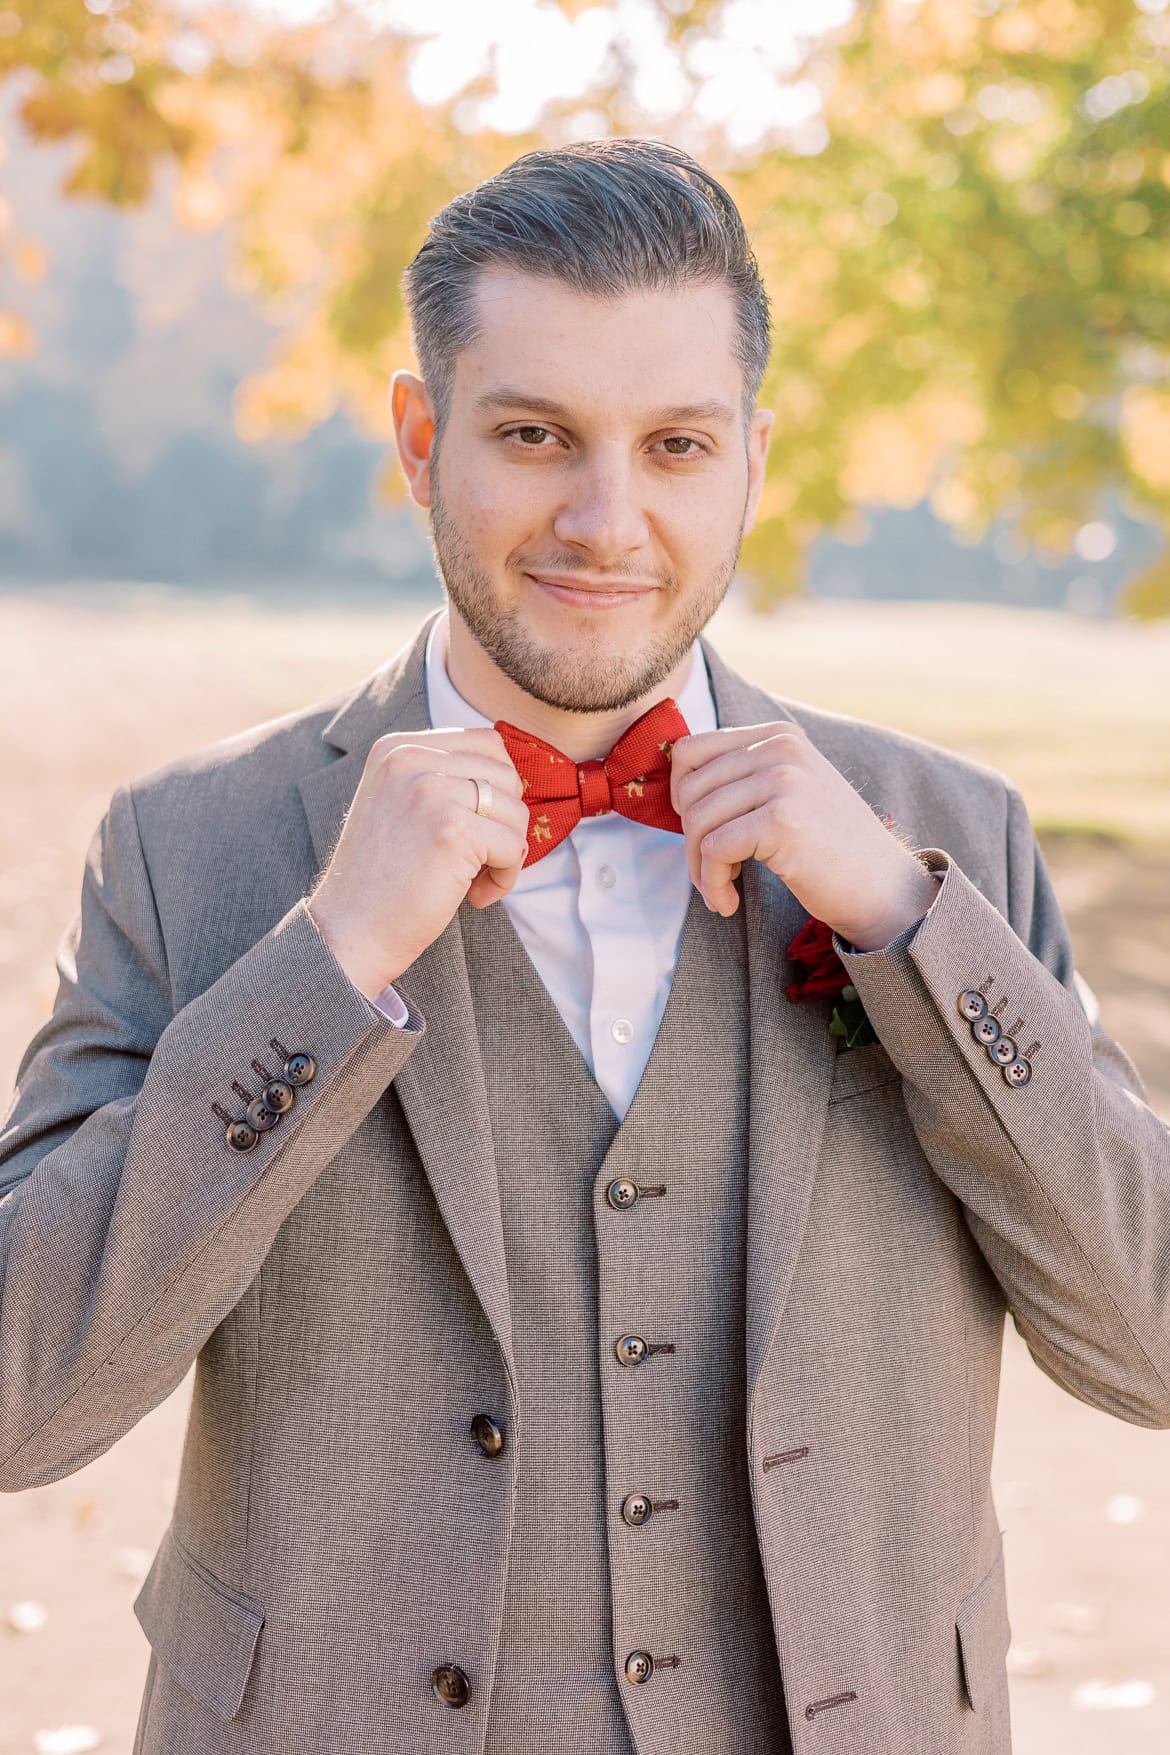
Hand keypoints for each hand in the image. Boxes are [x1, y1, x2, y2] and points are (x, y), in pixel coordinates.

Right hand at [306, 727, 527, 998]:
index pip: (487, 744)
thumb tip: (511, 773)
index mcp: (397, 747)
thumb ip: (442, 777)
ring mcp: (430, 791)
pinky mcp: (452, 830)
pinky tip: (475, 896)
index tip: (474, 828)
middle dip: (504, 822)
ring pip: (515, 810)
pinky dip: (506, 877)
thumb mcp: (400, 803)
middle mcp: (411, 759)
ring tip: (473, 879)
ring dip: (507, 852)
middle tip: (478, 859)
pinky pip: (515, 846)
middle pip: (507, 775)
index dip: (496, 790)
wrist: (349, 931)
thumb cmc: (383, 878)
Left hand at [670, 720, 939, 949]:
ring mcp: (783, 781)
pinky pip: (714, 849)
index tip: (698, 833)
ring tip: (720, 891)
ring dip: (699, 868)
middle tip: (712, 874)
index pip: (691, 750)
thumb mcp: (788, 793)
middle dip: (689, 840)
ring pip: (697, 821)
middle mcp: (780, 748)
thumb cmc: (829, 850)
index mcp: (778, 736)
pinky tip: (728, 902)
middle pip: (689, 789)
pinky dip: (712, 883)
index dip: (678, 797)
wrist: (883, 888)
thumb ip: (743, 778)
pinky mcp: (781, 820)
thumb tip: (672, 788)